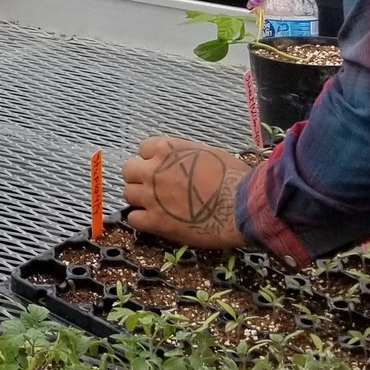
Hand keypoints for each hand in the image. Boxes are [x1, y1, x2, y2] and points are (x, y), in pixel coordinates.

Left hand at [120, 134, 249, 250]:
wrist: (241, 205)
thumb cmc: (233, 177)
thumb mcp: (208, 153)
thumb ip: (186, 156)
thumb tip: (185, 162)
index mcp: (167, 149)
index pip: (143, 148)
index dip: (152, 158)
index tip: (160, 166)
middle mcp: (153, 170)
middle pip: (129, 170)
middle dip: (139, 177)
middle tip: (153, 186)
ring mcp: (151, 196)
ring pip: (128, 194)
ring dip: (139, 198)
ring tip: (154, 204)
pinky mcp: (155, 221)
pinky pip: (133, 219)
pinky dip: (141, 220)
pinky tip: (154, 221)